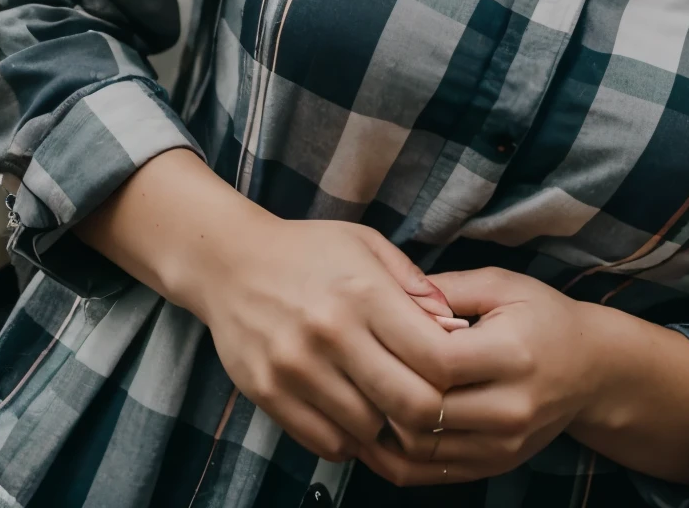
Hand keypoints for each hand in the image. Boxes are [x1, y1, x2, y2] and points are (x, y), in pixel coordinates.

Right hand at [174, 211, 455, 462]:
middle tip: (426, 404)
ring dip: (386, 427)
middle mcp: (330, 332)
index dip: (456, 375)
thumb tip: (459, 328)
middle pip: (409, 404)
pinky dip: (348, 439)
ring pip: (369, 430)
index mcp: (365, 292)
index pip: (435, 358)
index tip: (454, 374)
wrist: (229, 262)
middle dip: (429, 413)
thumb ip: (417, 286)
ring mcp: (296, 367)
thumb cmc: (308, 251)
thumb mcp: (368, 246)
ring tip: (385, 405)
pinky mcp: (268, 393)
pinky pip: (327, 442)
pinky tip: (350, 414)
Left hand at [354, 267, 603, 485]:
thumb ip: (445, 289)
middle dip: (381, 390)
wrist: (592, 370)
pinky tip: (375, 429)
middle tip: (349, 367)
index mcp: (514, 355)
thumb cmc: (543, 318)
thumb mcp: (501, 286)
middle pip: (424, 412)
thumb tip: (387, 291)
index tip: (373, 329)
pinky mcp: (493, 466)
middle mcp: (511, 408)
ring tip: (354, 397)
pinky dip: (392, 456)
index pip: (440, 363)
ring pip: (419, 448)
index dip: (398, 349)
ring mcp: (502, 445)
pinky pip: (428, 474)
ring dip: (380, 427)